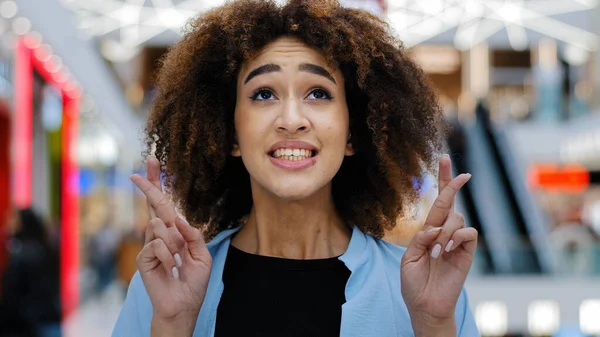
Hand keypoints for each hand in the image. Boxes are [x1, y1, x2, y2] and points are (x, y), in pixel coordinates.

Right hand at [132, 157, 211, 331]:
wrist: (184, 305)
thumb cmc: (193, 282)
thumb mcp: (202, 255)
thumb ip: (193, 235)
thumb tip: (178, 219)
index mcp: (174, 231)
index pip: (164, 204)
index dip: (158, 183)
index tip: (153, 162)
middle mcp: (160, 234)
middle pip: (153, 203)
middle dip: (148, 185)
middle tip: (138, 172)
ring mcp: (150, 245)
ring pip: (158, 226)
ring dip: (174, 242)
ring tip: (178, 260)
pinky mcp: (143, 258)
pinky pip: (157, 245)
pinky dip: (168, 256)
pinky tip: (171, 268)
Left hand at [400, 155, 477, 335]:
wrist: (425, 305)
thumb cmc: (414, 283)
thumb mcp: (409, 258)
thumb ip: (420, 239)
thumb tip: (435, 227)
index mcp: (428, 231)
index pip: (437, 201)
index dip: (442, 180)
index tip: (444, 159)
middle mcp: (444, 232)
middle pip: (450, 201)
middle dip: (453, 183)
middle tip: (463, 174)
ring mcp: (457, 242)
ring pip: (457, 218)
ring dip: (444, 231)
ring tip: (436, 251)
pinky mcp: (467, 253)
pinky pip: (468, 233)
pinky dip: (456, 237)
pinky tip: (447, 249)